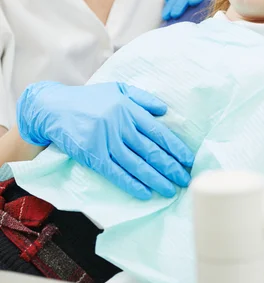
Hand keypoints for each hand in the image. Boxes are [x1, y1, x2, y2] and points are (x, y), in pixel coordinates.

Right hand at [17, 81, 193, 199]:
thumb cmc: (89, 99)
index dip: (175, 148)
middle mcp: (121, 125)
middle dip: (170, 167)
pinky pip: (116, 173)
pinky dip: (132, 184)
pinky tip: (145, 193)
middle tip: (185, 180)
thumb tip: (165, 111)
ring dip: (155, 179)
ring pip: (136, 164)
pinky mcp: (93, 155)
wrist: (55, 108)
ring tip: (170, 190)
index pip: (158, 132)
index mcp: (129, 109)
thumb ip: (142, 98)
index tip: (188, 160)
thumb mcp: (117, 89)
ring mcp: (106, 142)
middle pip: (150, 150)